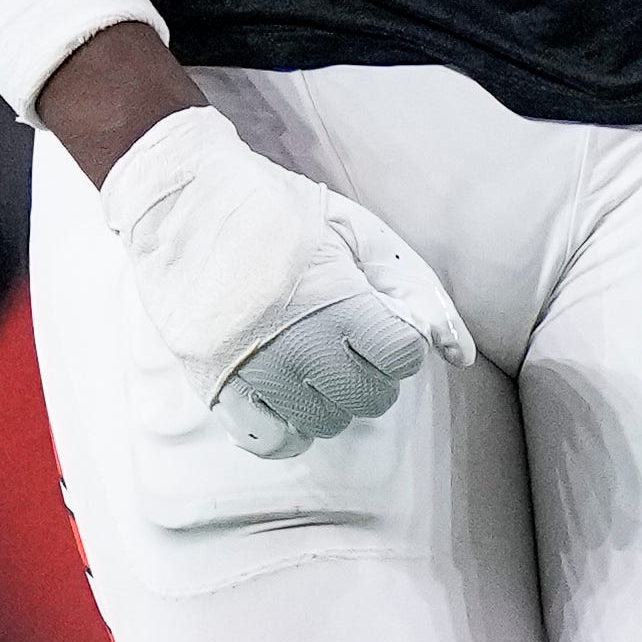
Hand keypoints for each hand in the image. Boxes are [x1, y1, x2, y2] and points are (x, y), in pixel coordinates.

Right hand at [92, 104, 466, 458]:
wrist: (182, 200)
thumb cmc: (275, 210)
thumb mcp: (355, 232)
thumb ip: (414, 291)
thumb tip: (459, 354)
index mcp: (337, 299)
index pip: (400, 358)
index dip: (397, 343)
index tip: (377, 326)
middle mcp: (297, 343)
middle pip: (368, 398)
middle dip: (370, 374)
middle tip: (346, 344)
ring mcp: (252, 370)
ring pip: (324, 423)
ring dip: (331, 400)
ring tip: (311, 363)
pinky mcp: (215, 385)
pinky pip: (270, 441)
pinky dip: (288, 428)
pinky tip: (288, 399)